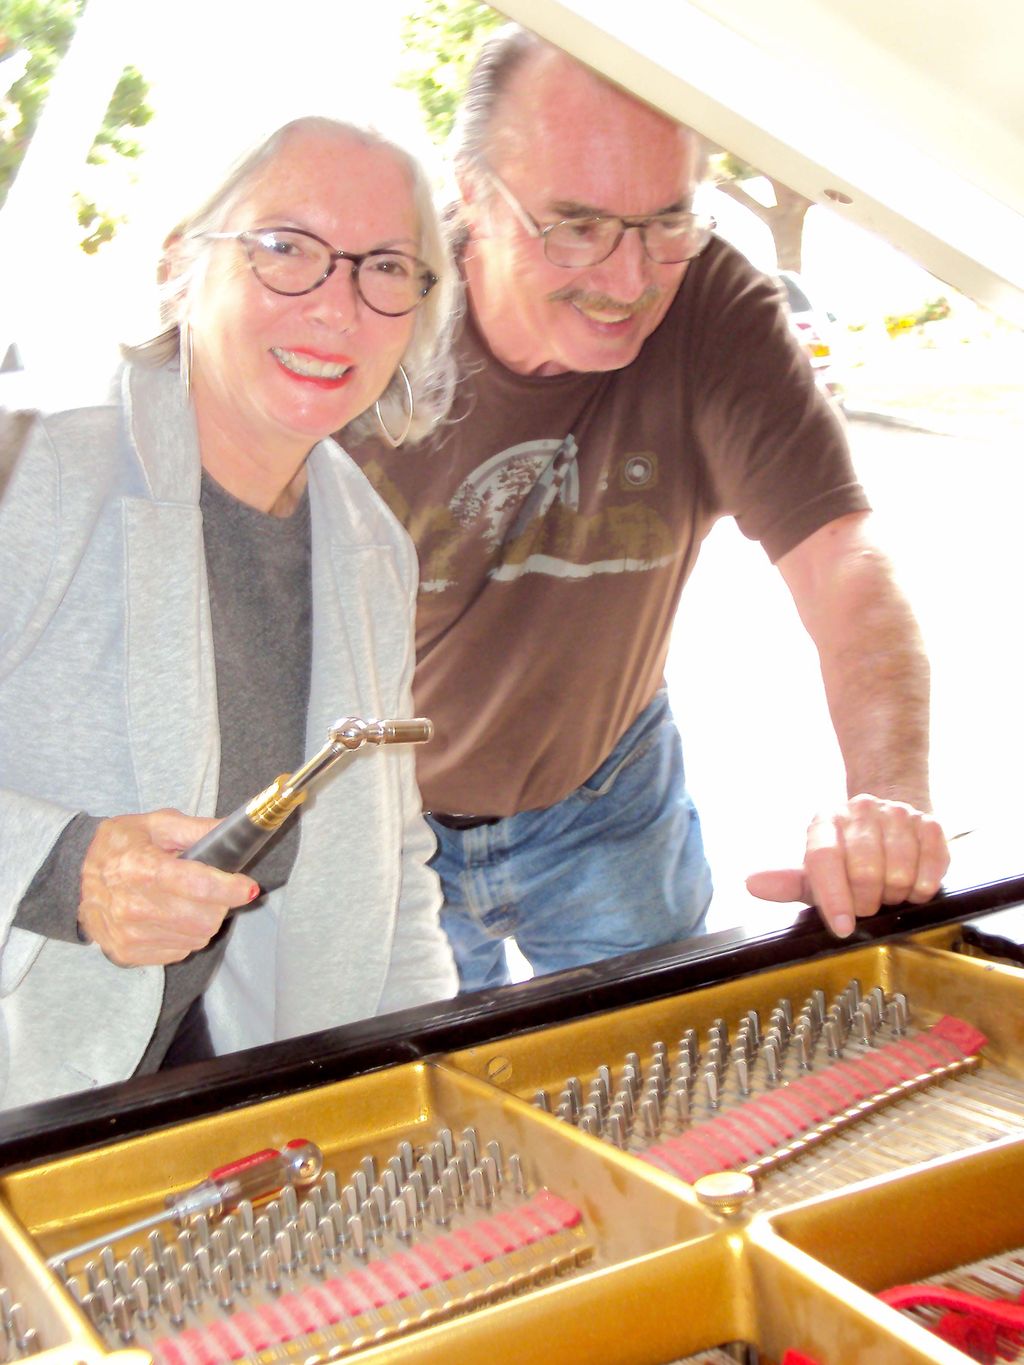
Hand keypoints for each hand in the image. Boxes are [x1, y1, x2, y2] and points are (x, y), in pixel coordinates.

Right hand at [78, 810, 259, 966]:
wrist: (75, 875)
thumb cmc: (121, 845)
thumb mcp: (156, 824)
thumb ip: (198, 829)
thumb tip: (236, 833)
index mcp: (139, 867)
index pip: (198, 885)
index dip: (231, 888)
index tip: (249, 886)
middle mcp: (131, 906)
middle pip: (203, 918)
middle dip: (221, 903)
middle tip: (216, 889)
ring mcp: (128, 935)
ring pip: (196, 937)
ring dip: (205, 920)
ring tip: (191, 901)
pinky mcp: (127, 953)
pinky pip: (179, 951)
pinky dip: (186, 935)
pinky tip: (173, 916)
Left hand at [745, 794, 948, 937]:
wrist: (889, 824)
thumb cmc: (848, 859)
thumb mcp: (815, 874)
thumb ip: (787, 883)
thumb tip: (752, 883)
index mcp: (824, 822)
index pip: (824, 859)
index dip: (833, 897)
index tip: (843, 927)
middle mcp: (858, 810)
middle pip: (864, 870)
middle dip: (867, 901)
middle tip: (868, 903)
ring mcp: (895, 813)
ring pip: (899, 870)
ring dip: (896, 894)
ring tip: (889, 891)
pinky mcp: (928, 822)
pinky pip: (932, 863)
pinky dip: (924, 884)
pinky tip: (914, 884)